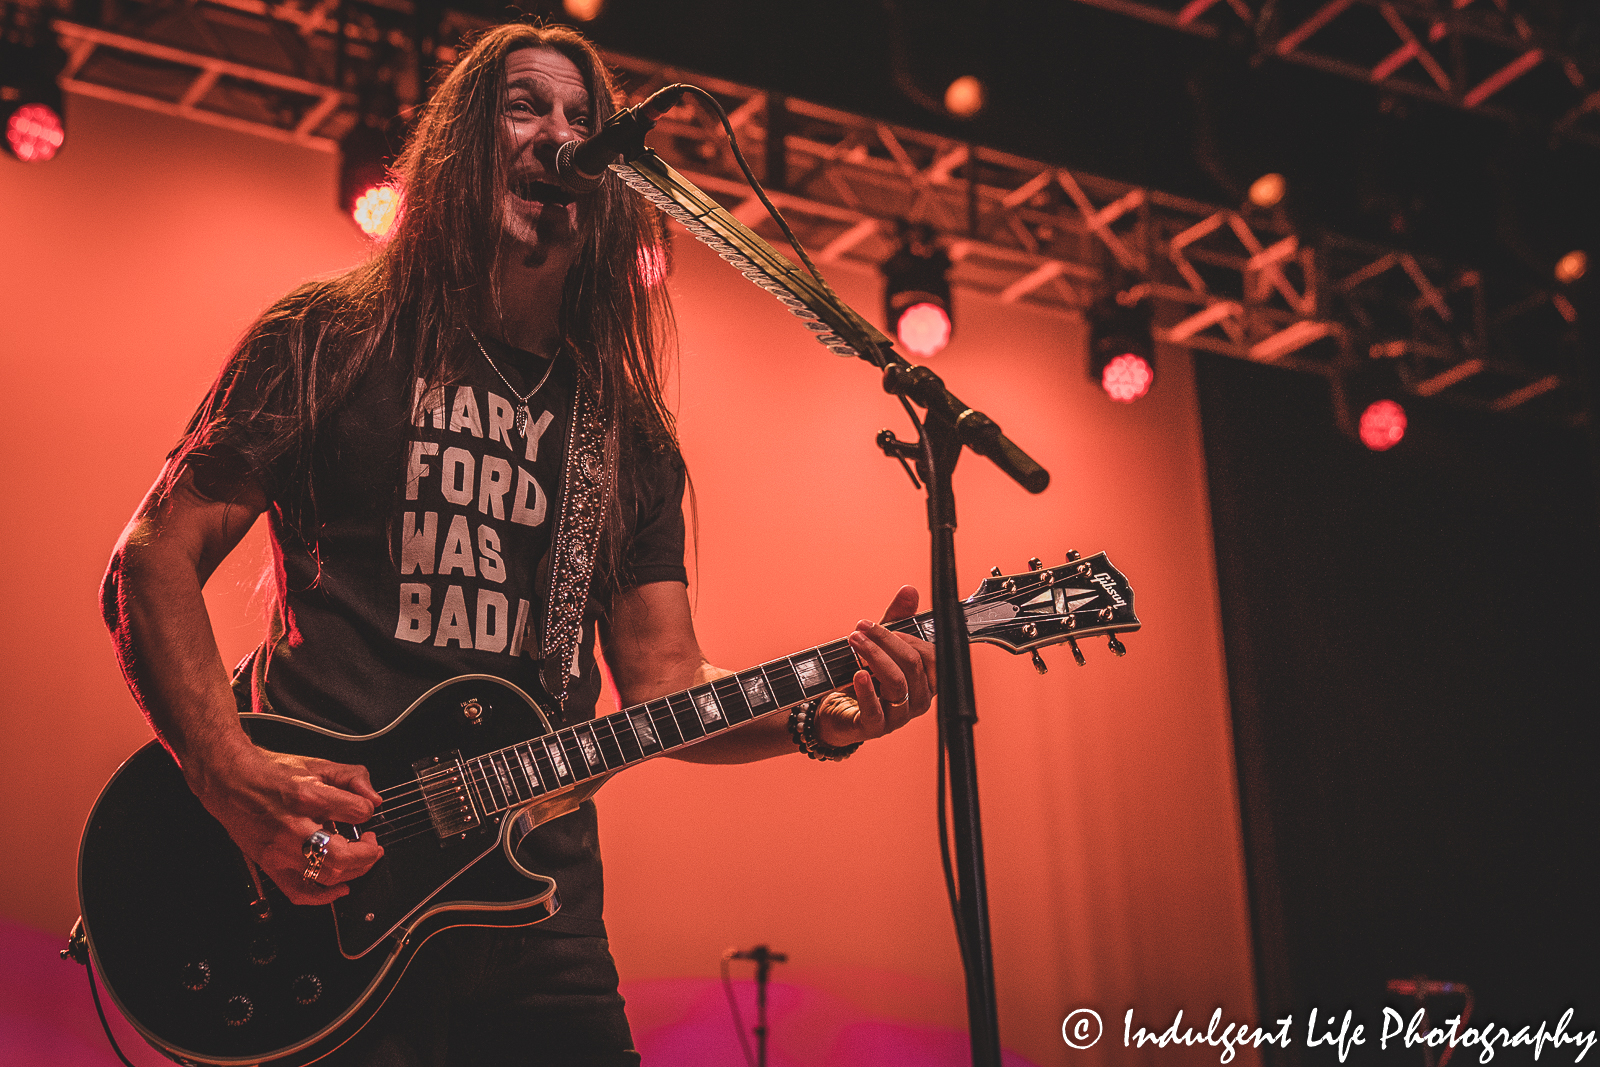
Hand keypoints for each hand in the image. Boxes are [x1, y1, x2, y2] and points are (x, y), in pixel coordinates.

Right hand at [185, 744, 384, 904]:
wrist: (229, 781)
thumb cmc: (270, 772)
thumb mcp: (317, 764)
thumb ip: (352, 778)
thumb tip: (374, 799)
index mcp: (307, 796)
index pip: (357, 812)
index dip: (367, 811)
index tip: (364, 811)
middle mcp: (293, 826)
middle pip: (342, 855)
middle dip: (367, 853)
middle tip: (372, 844)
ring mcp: (279, 850)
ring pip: (325, 875)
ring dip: (353, 872)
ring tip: (360, 859)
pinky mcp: (269, 864)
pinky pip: (298, 892)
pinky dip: (323, 897)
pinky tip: (339, 888)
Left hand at [818, 585, 936, 746]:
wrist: (838, 712)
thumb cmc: (866, 678)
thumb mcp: (881, 645)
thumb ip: (897, 620)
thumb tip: (909, 591)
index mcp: (926, 681)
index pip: (932, 656)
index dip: (909, 637)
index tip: (885, 625)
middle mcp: (918, 700)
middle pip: (913, 666)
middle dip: (887, 641)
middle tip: (861, 628)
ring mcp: (898, 716)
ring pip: (897, 684)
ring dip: (875, 657)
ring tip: (855, 642)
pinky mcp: (875, 728)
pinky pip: (876, 711)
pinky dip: (867, 691)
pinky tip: (858, 675)